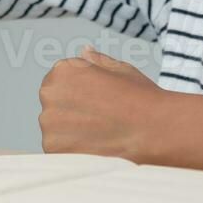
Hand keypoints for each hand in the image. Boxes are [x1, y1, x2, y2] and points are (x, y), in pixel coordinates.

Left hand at [37, 45, 164, 158]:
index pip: (61, 81)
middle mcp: (49, 94)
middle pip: (55, 104)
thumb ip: (97, 61)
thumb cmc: (140, 98)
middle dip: (73, 112)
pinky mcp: (52, 149)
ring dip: (72, 133)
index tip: (101, 102)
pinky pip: (58, 149)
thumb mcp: (120, 70)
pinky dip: (73, 151)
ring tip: (100, 134)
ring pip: (55, 128)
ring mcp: (48, 123)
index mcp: (63, 71)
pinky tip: (95, 148)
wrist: (154, 132)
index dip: (83, 93)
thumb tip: (84, 51)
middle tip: (102, 119)